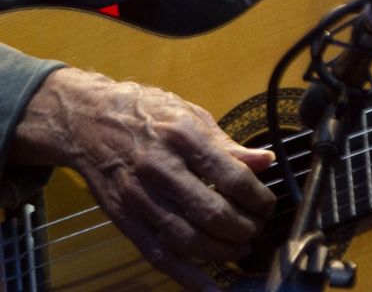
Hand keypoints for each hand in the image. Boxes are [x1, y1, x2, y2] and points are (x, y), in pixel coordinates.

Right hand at [12, 67, 274, 289]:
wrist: (85, 121)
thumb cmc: (147, 115)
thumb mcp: (192, 117)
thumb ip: (228, 146)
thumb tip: (265, 162)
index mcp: (183, 138)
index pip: (231, 177)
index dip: (257, 198)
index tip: (267, 204)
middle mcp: (159, 169)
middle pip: (210, 213)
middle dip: (243, 228)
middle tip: (256, 228)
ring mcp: (138, 197)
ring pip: (185, 239)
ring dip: (220, 251)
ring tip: (239, 248)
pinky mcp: (123, 218)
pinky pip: (156, 253)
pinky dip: (185, 274)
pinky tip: (209, 286)